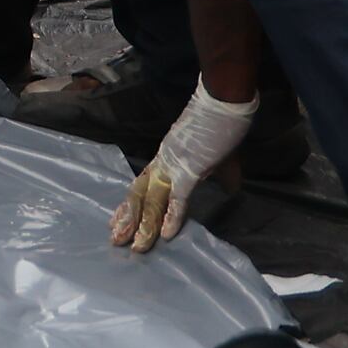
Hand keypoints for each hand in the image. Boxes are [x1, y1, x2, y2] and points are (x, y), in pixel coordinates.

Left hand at [113, 83, 262, 251]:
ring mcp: (174, 165)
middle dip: (128, 219)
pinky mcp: (191, 169)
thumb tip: (232, 188)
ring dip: (144, 225)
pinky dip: (171, 217)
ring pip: (152, 200)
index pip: (141, 184)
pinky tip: (165, 235)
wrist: (223, 101)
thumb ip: (221, 174)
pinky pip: (178, 198)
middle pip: (139, 194)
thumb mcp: (217, 155)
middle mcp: (163, 162)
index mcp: (165, 157)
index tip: (117, 221)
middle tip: (115, 240)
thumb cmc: (220, 123)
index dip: (129, 204)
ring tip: (136, 246)